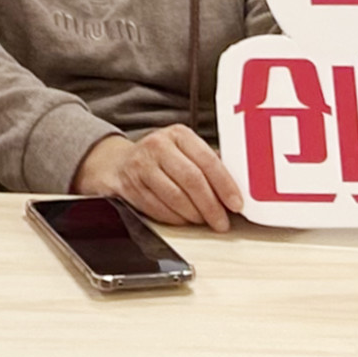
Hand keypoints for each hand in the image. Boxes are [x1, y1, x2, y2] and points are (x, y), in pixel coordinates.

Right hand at [72, 125, 244, 231]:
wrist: (119, 163)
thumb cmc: (162, 158)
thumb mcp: (185, 150)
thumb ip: (209, 164)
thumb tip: (238, 187)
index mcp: (179, 134)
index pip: (207, 160)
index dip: (225, 185)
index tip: (236, 204)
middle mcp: (158, 146)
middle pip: (191, 180)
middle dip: (211, 206)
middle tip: (222, 221)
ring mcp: (141, 165)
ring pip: (175, 197)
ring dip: (194, 215)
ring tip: (204, 220)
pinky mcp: (130, 186)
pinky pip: (158, 209)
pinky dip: (176, 219)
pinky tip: (185, 219)